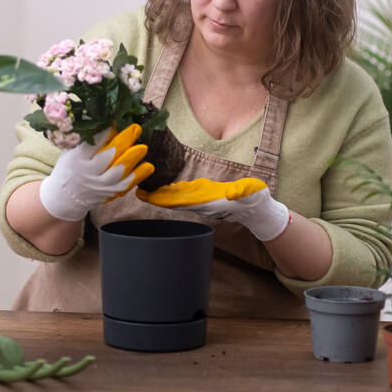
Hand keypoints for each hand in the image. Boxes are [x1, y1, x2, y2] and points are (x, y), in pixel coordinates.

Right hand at [40, 124, 153, 220]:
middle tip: (136, 128)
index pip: (91, 145)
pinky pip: (125, 186)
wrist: (66, 196)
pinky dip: (138, 176)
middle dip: (123, 142)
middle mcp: (88, 174)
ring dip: (132, 159)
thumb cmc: (70, 167)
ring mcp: (100, 186)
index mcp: (76, 159)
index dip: (104, 133)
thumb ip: (87, 140)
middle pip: (107, 158)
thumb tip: (108, 120)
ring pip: (118, 174)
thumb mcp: (72, 152)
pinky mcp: (110, 194)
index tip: (116, 121)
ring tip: (143, 147)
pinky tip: (148, 166)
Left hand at [136, 177, 289, 240]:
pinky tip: (158, 183)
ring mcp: (200, 199)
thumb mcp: (252, 192)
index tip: (146, 196)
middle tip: (134, 189)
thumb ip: (242, 191)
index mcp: (207, 201)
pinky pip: (182, 192)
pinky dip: (168, 189)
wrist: (256, 208)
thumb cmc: (254, 199)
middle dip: (154, 197)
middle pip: (171, 201)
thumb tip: (233, 192)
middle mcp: (200, 202)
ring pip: (174, 197)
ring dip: (158, 193)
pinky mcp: (203, 193)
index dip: (162, 200)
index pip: (180, 201)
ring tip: (141, 186)